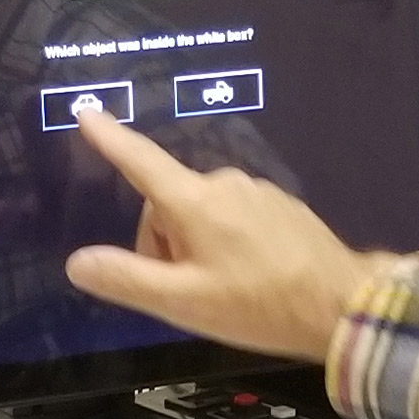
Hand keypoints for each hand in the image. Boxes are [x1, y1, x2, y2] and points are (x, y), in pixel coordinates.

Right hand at [63, 108, 401, 361]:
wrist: (340, 305)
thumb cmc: (258, 305)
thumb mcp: (184, 302)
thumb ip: (126, 279)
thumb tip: (78, 262)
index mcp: (194, 202)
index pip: (140, 162)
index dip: (110, 139)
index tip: (87, 113)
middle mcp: (224, 185)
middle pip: (168, 206)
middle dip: (163, 244)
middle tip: (186, 290)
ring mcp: (256, 193)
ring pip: (201, 214)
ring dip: (196, 247)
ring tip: (224, 290)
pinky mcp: (280, 206)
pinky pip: (234, 218)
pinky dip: (227, 244)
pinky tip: (249, 279)